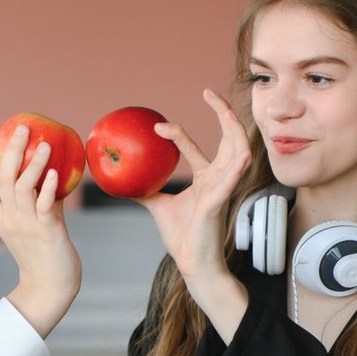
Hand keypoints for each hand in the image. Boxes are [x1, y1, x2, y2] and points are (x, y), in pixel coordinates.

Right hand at [0, 127, 81, 337]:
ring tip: (45, 144)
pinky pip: (45, 204)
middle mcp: (7, 219)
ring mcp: (25, 225)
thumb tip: (53, 174)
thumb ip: (39, 201)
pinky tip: (55, 171)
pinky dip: (48, 186)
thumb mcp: (33, 224)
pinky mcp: (46, 231)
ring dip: (33, 163)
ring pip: (22, 187)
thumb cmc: (42, 255)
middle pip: (2, 178)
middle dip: (10, 150)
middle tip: (22, 128)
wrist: (50, 287)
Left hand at [136, 90, 251, 339]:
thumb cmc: (181, 236)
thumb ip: (143, 190)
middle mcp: (218, 178)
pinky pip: (233, 178)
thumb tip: (118, 178)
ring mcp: (223, 187)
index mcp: (205, 178)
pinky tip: (239, 152)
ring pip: (238, 150)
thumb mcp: (156, 205)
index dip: (179, 132)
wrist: (192, 263)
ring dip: (233, 128)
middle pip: (228, 137)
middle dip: (223, 111)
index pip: (195, 146)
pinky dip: (238, 163)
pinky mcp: (222, 200)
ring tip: (224, 109)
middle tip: (209, 92)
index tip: (158, 124)